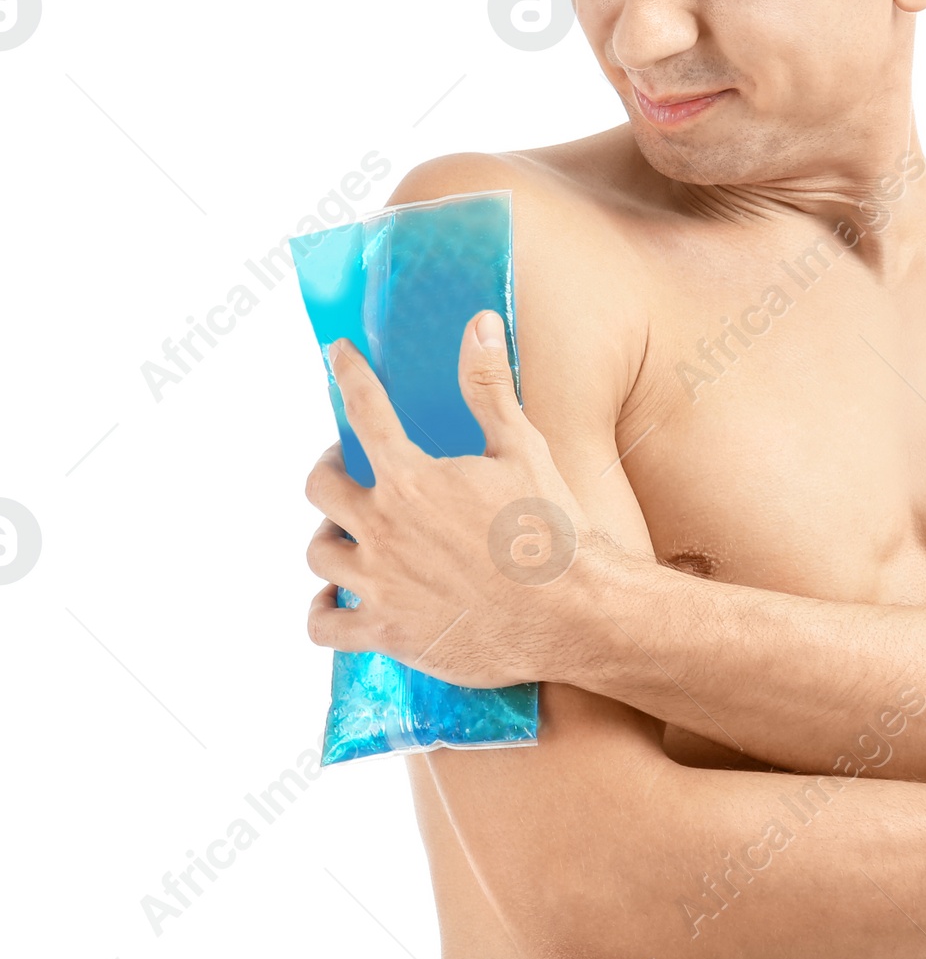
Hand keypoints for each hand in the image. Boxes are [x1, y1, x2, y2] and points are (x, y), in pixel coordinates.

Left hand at [303, 311, 606, 687]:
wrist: (573, 614)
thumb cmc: (552, 531)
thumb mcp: (524, 448)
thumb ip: (489, 387)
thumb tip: (480, 324)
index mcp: (412, 478)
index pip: (364, 410)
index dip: (349, 375)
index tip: (339, 357)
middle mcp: (383, 529)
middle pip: (321, 487)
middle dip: (330, 468)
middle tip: (347, 465)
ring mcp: (380, 585)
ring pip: (319, 553)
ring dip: (329, 533)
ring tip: (348, 529)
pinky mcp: (387, 634)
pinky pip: (324, 625)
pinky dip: (323, 609)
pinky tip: (335, 597)